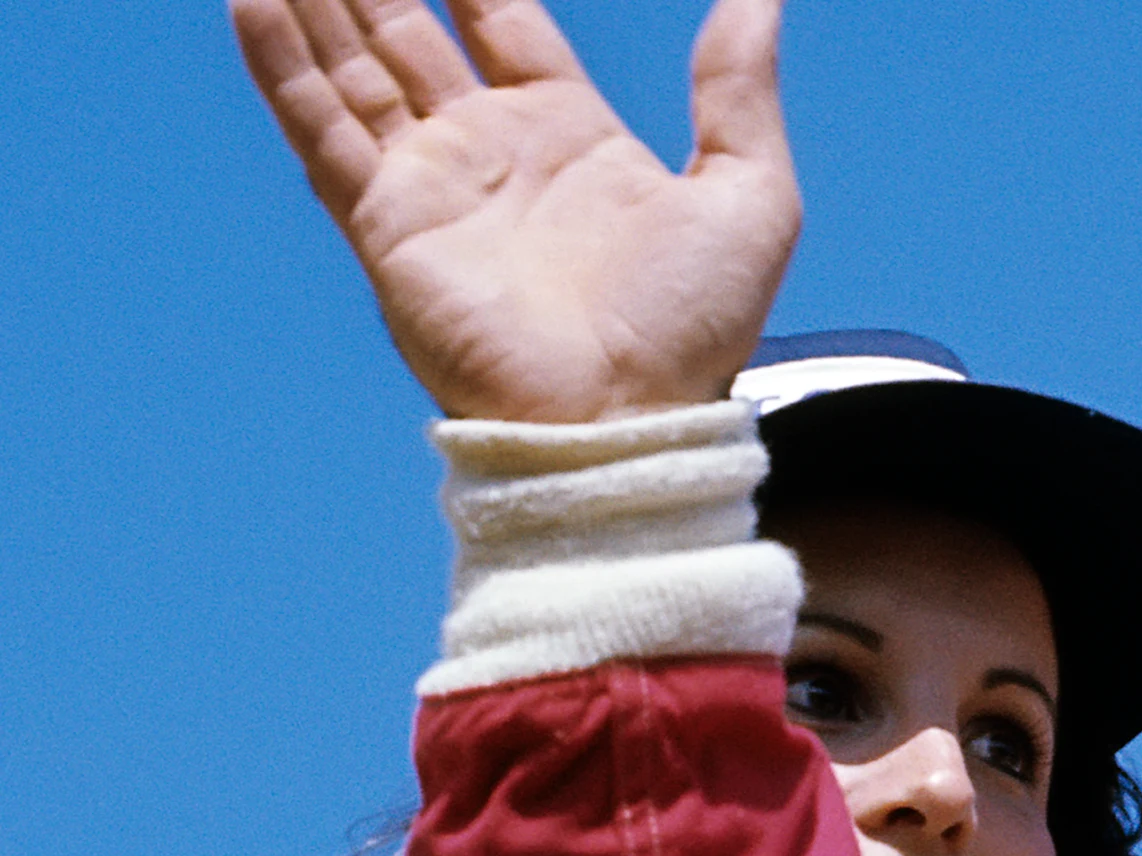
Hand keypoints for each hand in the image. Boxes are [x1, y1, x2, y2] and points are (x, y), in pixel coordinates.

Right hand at [232, 0, 799, 422]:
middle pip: (409, 31)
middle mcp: (490, 152)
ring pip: (352, 65)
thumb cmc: (696, 330)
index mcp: (570, 134)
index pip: (500, 18)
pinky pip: (321, 128)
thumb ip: (740, 88)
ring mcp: (432, 186)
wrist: (629, 418)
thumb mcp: (750, 193)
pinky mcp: (386, 224)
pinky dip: (282, 62)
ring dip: (316, 3)